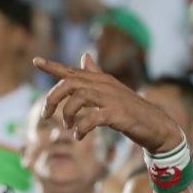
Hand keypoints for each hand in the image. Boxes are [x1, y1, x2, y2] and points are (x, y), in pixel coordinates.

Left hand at [34, 53, 183, 151]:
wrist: (156, 125)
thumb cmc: (130, 108)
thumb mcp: (110, 89)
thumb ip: (94, 74)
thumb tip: (84, 56)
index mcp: (99, 80)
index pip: (71, 70)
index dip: (52, 66)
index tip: (35, 61)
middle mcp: (103, 85)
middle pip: (69, 83)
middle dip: (52, 98)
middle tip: (46, 115)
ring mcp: (111, 99)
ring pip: (78, 97)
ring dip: (67, 114)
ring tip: (68, 127)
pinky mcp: (118, 114)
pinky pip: (92, 118)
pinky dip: (81, 128)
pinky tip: (79, 136)